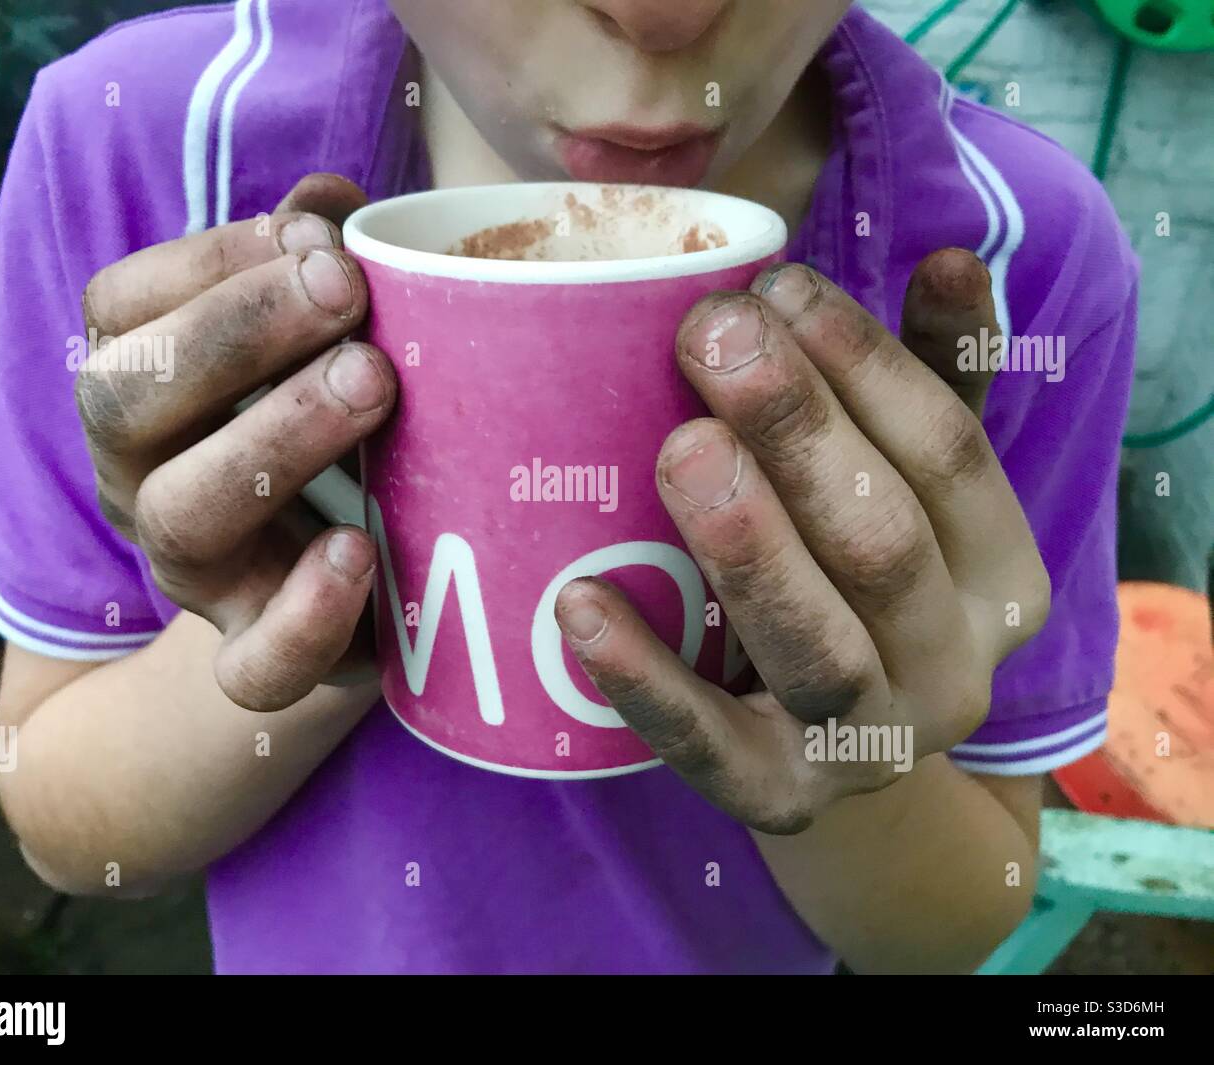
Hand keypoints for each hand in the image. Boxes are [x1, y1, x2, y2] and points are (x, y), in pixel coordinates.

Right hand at [75, 174, 395, 710]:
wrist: (361, 578)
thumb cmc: (339, 429)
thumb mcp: (324, 341)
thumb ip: (315, 266)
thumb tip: (326, 205)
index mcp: (146, 388)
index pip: (123, 309)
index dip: (210, 262)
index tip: (317, 238)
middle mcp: (142, 477)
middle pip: (126, 399)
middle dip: (234, 334)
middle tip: (346, 295)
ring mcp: (196, 573)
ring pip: (184, 516)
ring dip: (275, 439)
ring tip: (374, 385)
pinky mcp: (258, 656)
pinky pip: (253, 665)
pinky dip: (304, 614)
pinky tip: (358, 550)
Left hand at [554, 250, 1050, 832]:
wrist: (834, 747)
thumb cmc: (861, 582)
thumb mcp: (910, 483)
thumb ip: (934, 381)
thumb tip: (952, 257)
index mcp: (1000, 573)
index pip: (951, 454)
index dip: (868, 365)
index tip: (777, 288)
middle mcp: (955, 668)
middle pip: (884, 542)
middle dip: (801, 432)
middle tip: (713, 338)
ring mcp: (869, 745)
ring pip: (818, 648)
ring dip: (751, 547)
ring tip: (681, 447)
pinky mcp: (775, 795)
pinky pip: (708, 743)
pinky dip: (645, 680)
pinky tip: (579, 606)